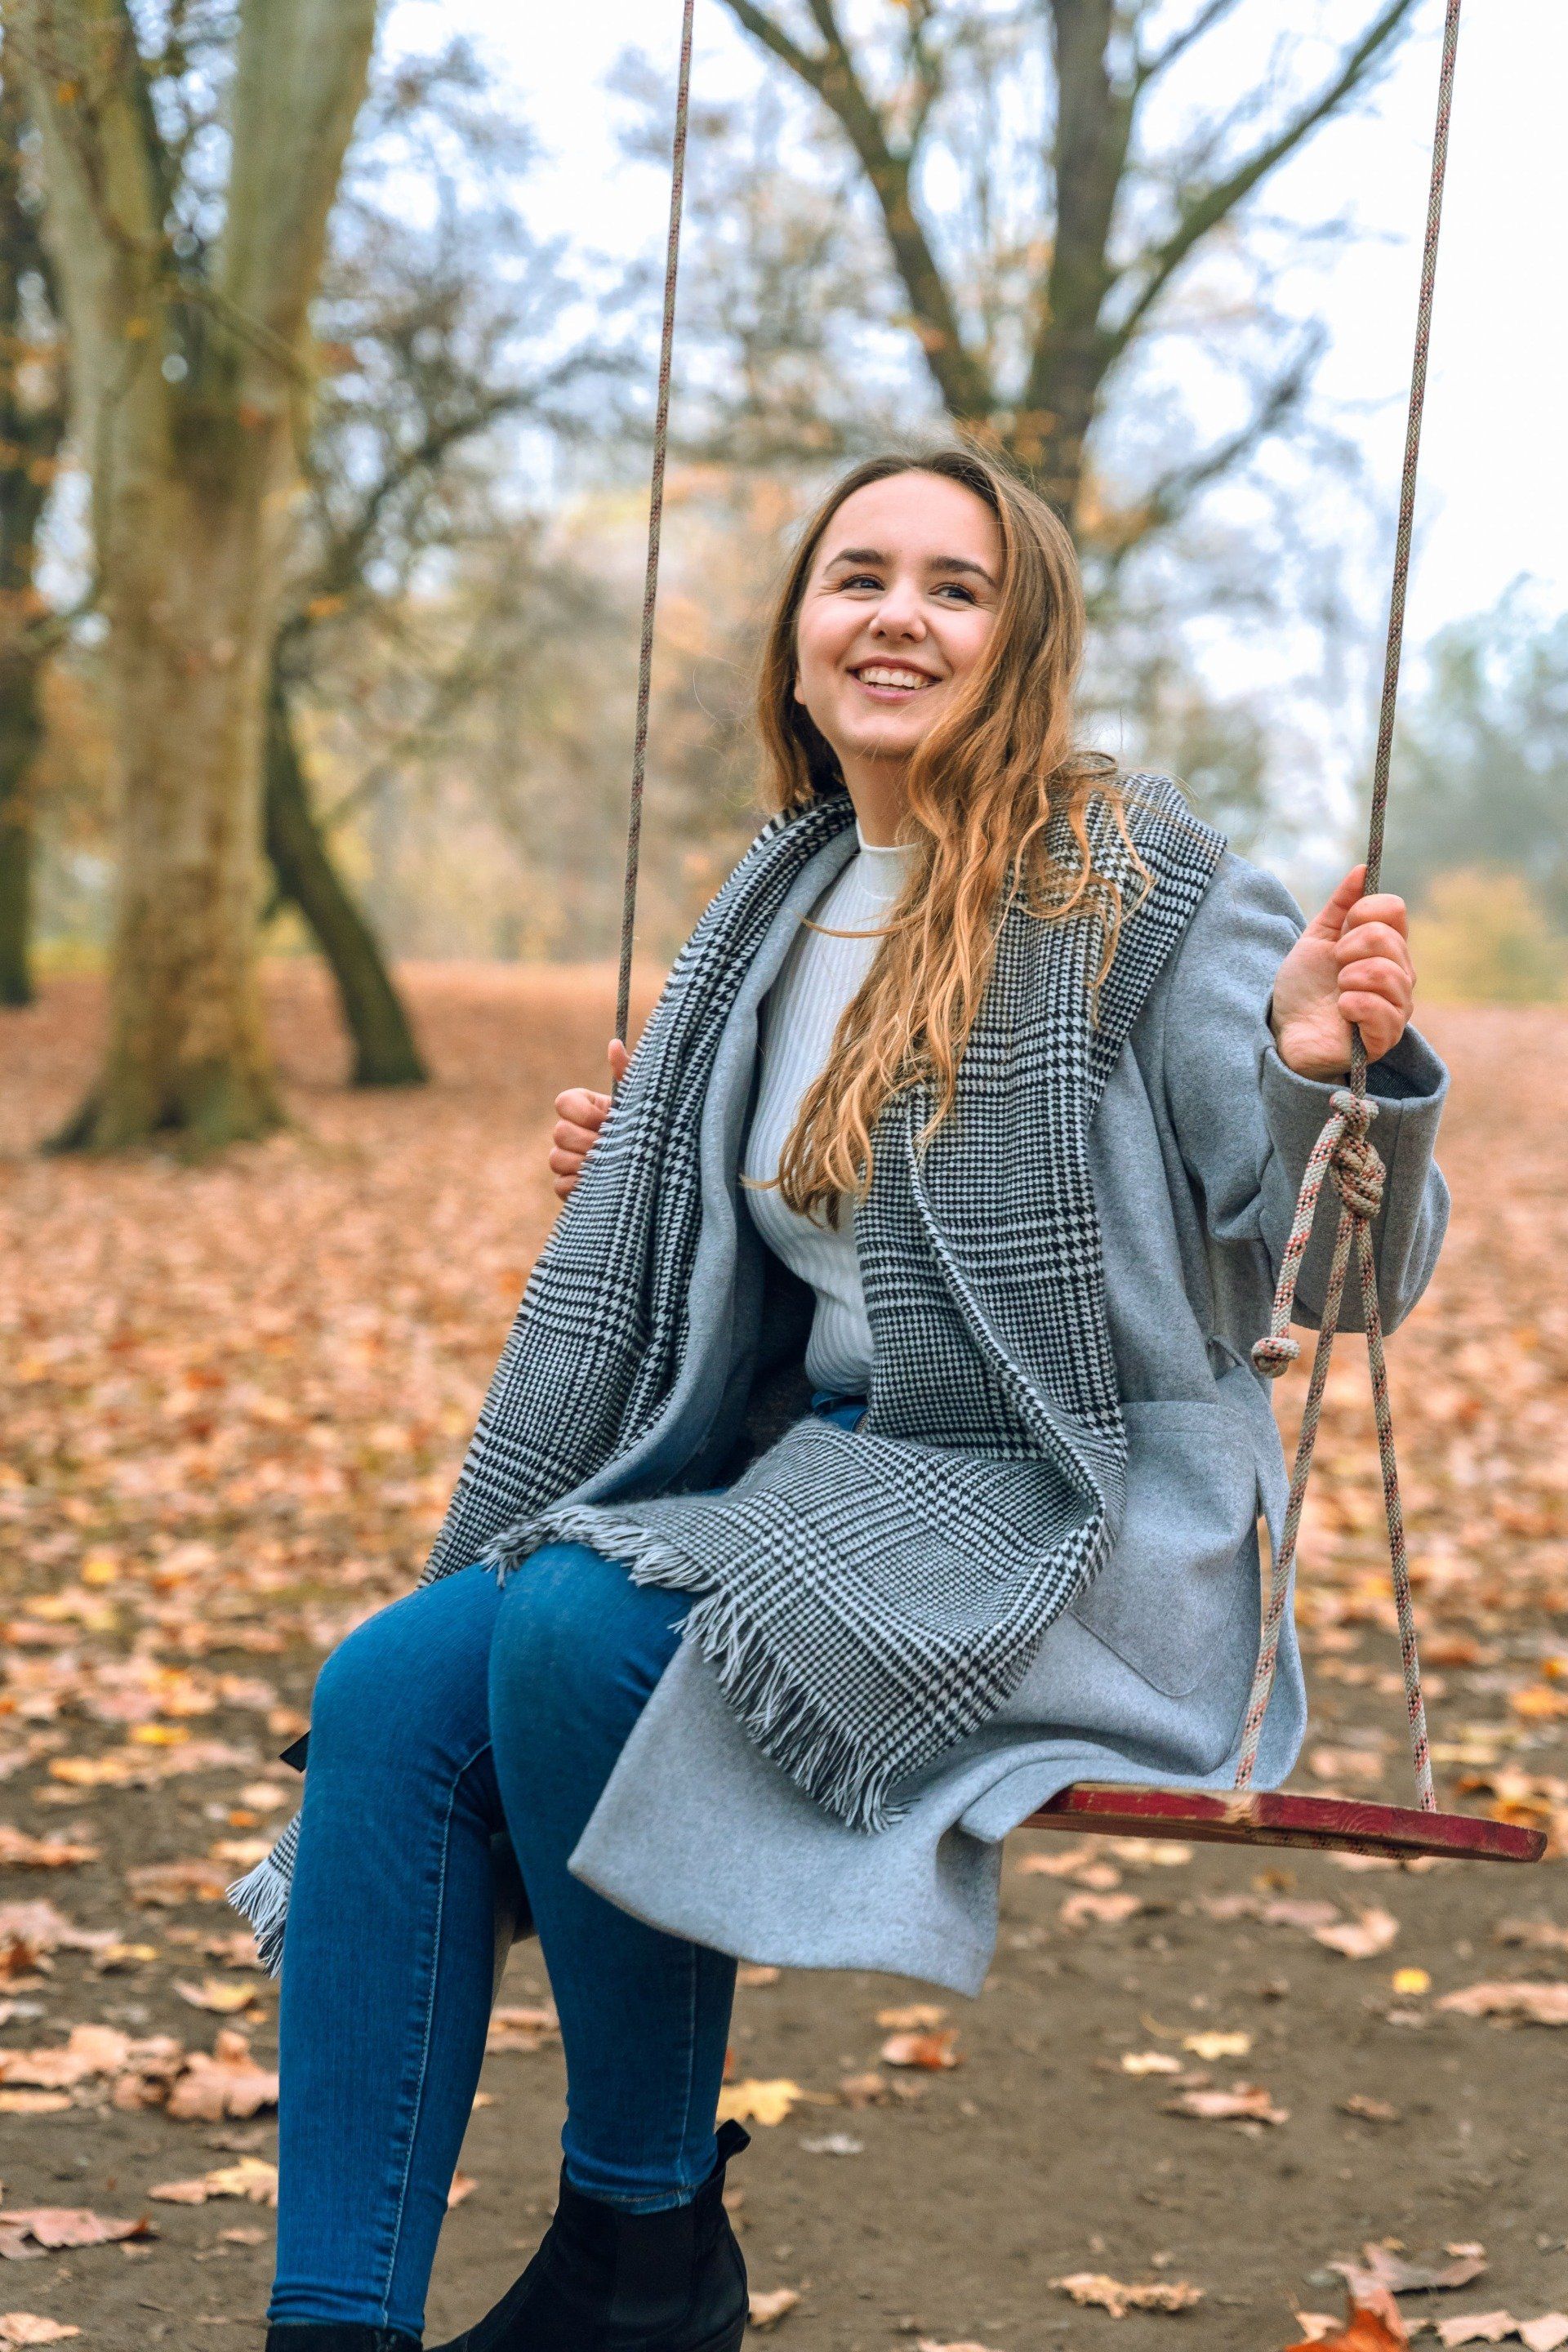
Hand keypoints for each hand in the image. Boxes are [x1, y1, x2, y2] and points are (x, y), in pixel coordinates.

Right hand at [549, 1039, 629, 1199]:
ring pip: (557, 1159)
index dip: (585, 1114)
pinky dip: (580, 1186)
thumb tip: (615, 1044)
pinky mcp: (565, 1185)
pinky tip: (603, 1184)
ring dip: (587, 1163)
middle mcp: (565, 1130)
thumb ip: (627, 1071)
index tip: (609, 1120)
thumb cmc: (644, 1124)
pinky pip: (560, 1185)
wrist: (652, 1160)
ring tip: (612, 1165)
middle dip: (589, 1142)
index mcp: (580, 1106)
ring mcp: (563, 1158)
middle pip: (559, 1133)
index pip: (563, 1103)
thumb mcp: (638, 1100)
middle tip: (615, 1147)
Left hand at [1269, 865, 1415, 1080]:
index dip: (1363, 912)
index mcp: (1387, 948)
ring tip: (1337, 990)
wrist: (1286, 1031)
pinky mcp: (1385, 1038)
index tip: (1340, 932)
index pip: (1394, 909)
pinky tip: (1342, 1009)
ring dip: (1350, 977)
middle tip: (1334, 967)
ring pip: (1389, 974)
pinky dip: (1354, 1004)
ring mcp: (1397, 1007)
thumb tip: (1362, 868)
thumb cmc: (1305, 988)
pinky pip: (1383, 1010)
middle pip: (1388, 939)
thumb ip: (1340, 906)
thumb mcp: (1316, 939)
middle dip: (1348, 948)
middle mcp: (1400, 975)